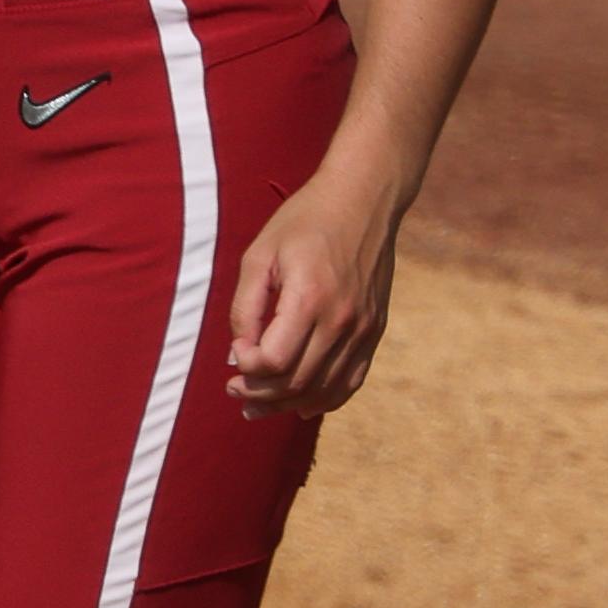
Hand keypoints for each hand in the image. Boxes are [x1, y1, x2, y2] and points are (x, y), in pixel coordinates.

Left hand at [227, 166, 402, 418]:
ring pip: (324, 389)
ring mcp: (364, 330)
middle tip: (233, 392)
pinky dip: (325, 400)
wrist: (362, 202)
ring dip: (287, 404)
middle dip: (260, 393)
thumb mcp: (259, 254)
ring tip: (256, 406)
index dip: (246, 366)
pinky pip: (351, 381)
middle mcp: (342, 321)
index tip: (232, 354)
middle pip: (298, 381)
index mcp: (309, 298)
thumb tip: (235, 354)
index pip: (274, 359)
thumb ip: (244, 306)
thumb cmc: (302, 222)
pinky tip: (300, 406)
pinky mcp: (375, 332)